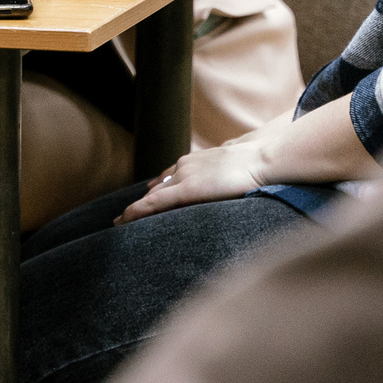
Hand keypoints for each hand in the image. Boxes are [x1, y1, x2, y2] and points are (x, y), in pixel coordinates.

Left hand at [119, 135, 271, 221]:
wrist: (263, 158)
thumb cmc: (257, 162)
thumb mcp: (237, 165)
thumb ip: (225, 171)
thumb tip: (230, 178)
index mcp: (197, 161)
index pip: (171, 177)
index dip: (158, 189)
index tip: (149, 197)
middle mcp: (185, 166)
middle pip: (158, 188)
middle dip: (143, 203)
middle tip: (125, 217)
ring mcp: (185, 176)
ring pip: (152, 196)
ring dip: (134, 211)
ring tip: (119, 224)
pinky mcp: (187, 189)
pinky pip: (155, 203)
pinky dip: (137, 211)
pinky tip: (125, 220)